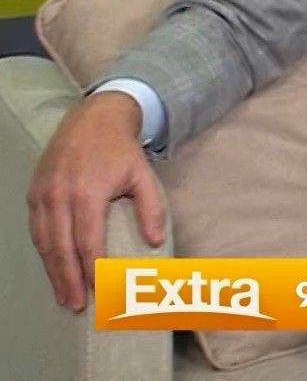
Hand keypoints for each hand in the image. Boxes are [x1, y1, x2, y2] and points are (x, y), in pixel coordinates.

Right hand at [26, 92, 167, 311]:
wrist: (92, 119)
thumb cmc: (120, 150)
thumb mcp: (143, 175)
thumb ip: (151, 209)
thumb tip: (155, 242)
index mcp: (88, 193)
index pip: (88, 243)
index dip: (93, 270)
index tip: (100, 291)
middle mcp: (60, 196)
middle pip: (61, 249)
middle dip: (68, 280)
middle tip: (76, 305)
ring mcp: (42, 195)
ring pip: (44, 243)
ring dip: (53, 271)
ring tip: (64, 295)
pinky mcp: (34, 193)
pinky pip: (36, 230)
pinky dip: (43, 252)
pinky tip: (53, 267)